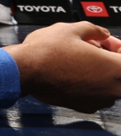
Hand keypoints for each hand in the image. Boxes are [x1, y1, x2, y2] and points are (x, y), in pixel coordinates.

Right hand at [5, 22, 120, 112]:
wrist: (24, 71)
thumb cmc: (46, 53)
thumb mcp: (71, 29)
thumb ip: (95, 29)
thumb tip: (101, 33)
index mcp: (116, 69)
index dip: (116, 46)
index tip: (107, 41)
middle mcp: (113, 89)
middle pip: (118, 71)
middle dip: (107, 57)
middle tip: (91, 46)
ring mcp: (99, 100)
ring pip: (108, 83)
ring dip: (99, 70)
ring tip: (78, 57)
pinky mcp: (85, 106)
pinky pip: (95, 92)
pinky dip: (88, 82)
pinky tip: (72, 70)